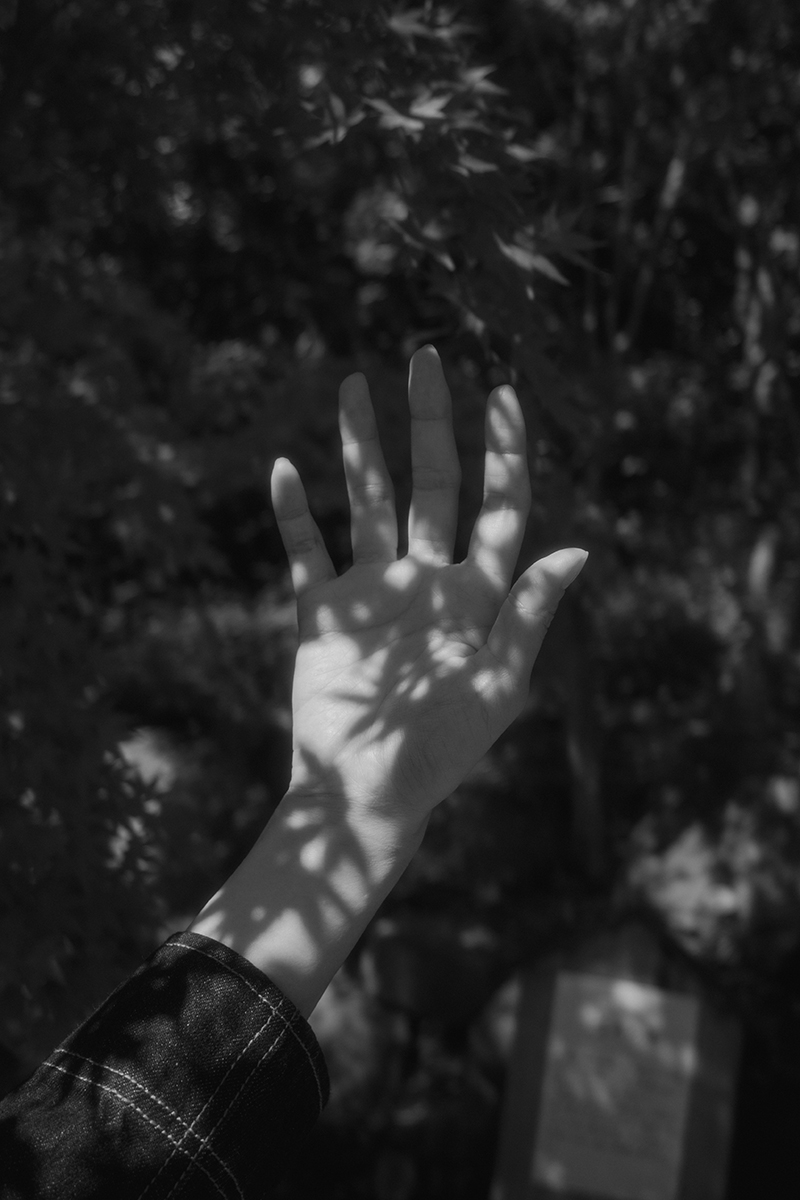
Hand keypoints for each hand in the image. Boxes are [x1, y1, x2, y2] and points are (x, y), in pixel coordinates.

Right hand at [270, 346, 586, 831]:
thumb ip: (529, 614)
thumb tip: (578, 549)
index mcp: (476, 594)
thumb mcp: (497, 685)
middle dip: (432, 423)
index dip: (504, 449)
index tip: (502, 393)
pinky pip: (303, 549)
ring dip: (360, 444)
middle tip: (427, 358)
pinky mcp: (320, 610)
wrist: (363, 791)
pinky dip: (291, 511)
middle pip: (433, 485)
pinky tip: (284, 468)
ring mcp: (371, 590)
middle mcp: (426, 579)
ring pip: (366, 499)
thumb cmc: (440, 751)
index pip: (498, 505)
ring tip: (353, 385)